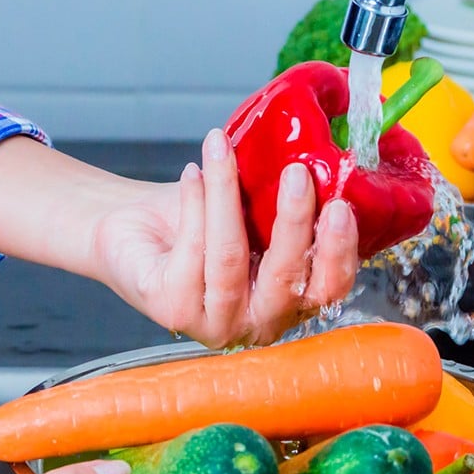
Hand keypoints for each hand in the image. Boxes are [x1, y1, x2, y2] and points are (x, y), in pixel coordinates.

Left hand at [91, 128, 359, 347]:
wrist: (133, 227)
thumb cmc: (197, 220)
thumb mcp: (250, 213)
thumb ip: (279, 204)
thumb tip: (314, 160)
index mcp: (289, 302)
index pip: (328, 289)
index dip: (338, 251)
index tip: (340, 205)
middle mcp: (257, 323)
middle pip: (285, 278)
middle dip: (293, 222)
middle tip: (297, 173)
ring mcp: (215, 323)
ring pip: (230, 257)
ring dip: (228, 195)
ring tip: (224, 150)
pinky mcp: (173, 311)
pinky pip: (191, 250)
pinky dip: (194, 203)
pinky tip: (193, 172)